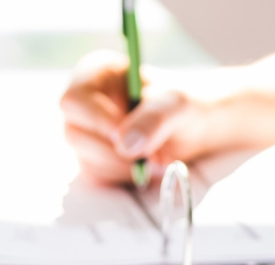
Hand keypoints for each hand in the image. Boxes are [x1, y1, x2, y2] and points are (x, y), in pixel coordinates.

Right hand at [60, 50, 211, 184]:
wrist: (196, 129)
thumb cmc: (184, 106)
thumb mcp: (178, 104)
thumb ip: (154, 118)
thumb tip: (124, 144)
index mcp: (97, 74)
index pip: (75, 100)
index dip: (98, 122)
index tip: (125, 136)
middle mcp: (85, 102)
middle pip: (74, 133)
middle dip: (115, 151)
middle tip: (151, 156)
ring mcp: (86, 131)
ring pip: (85, 158)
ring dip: (124, 166)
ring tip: (156, 159)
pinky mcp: (94, 157)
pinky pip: (97, 174)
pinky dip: (123, 176)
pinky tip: (146, 167)